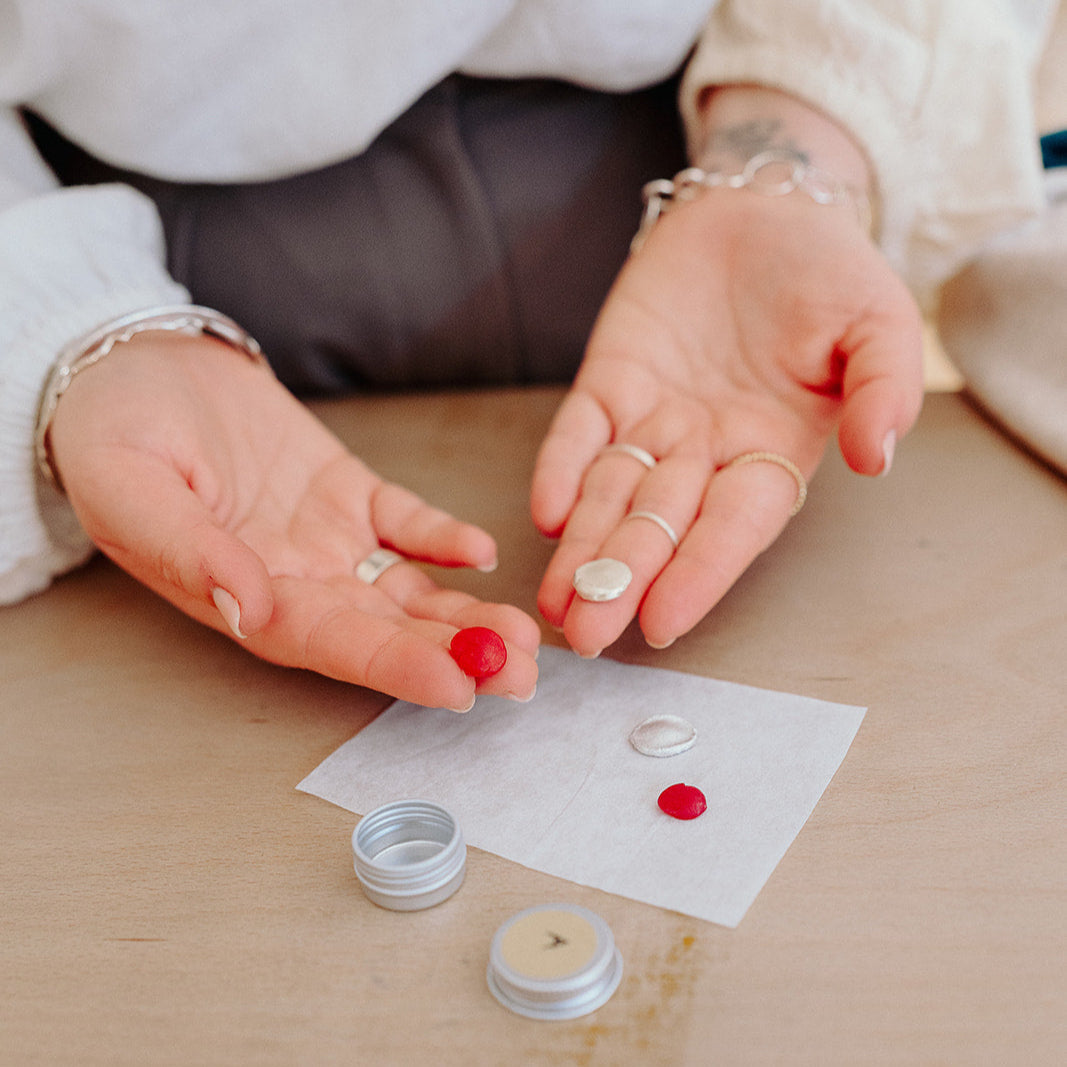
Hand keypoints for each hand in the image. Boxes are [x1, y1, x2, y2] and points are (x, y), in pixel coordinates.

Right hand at [48, 333, 539, 708]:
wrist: (138, 369)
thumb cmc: (116, 433)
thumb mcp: (132, 489)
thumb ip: (192, 552)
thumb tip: (246, 609)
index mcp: (245, 598)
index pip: (331, 646)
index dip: (394, 668)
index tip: (458, 688)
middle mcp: (298, 584)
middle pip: (386, 631)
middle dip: (455, 654)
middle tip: (522, 675)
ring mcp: (330, 542)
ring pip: (409, 589)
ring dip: (466, 612)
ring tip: (523, 634)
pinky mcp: (350, 494)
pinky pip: (405, 523)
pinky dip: (444, 538)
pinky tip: (481, 551)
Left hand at [531, 185, 923, 656]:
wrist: (761, 205)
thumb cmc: (828, 268)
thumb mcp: (878, 320)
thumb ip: (883, 387)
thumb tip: (875, 456)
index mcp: (775, 449)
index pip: (733, 525)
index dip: (700, 573)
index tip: (663, 621)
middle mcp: (708, 449)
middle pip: (661, 525)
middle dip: (622, 579)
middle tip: (584, 636)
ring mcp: (655, 418)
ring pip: (614, 494)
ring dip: (582, 547)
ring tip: (553, 602)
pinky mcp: (611, 382)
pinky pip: (581, 433)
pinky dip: (562, 469)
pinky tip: (545, 512)